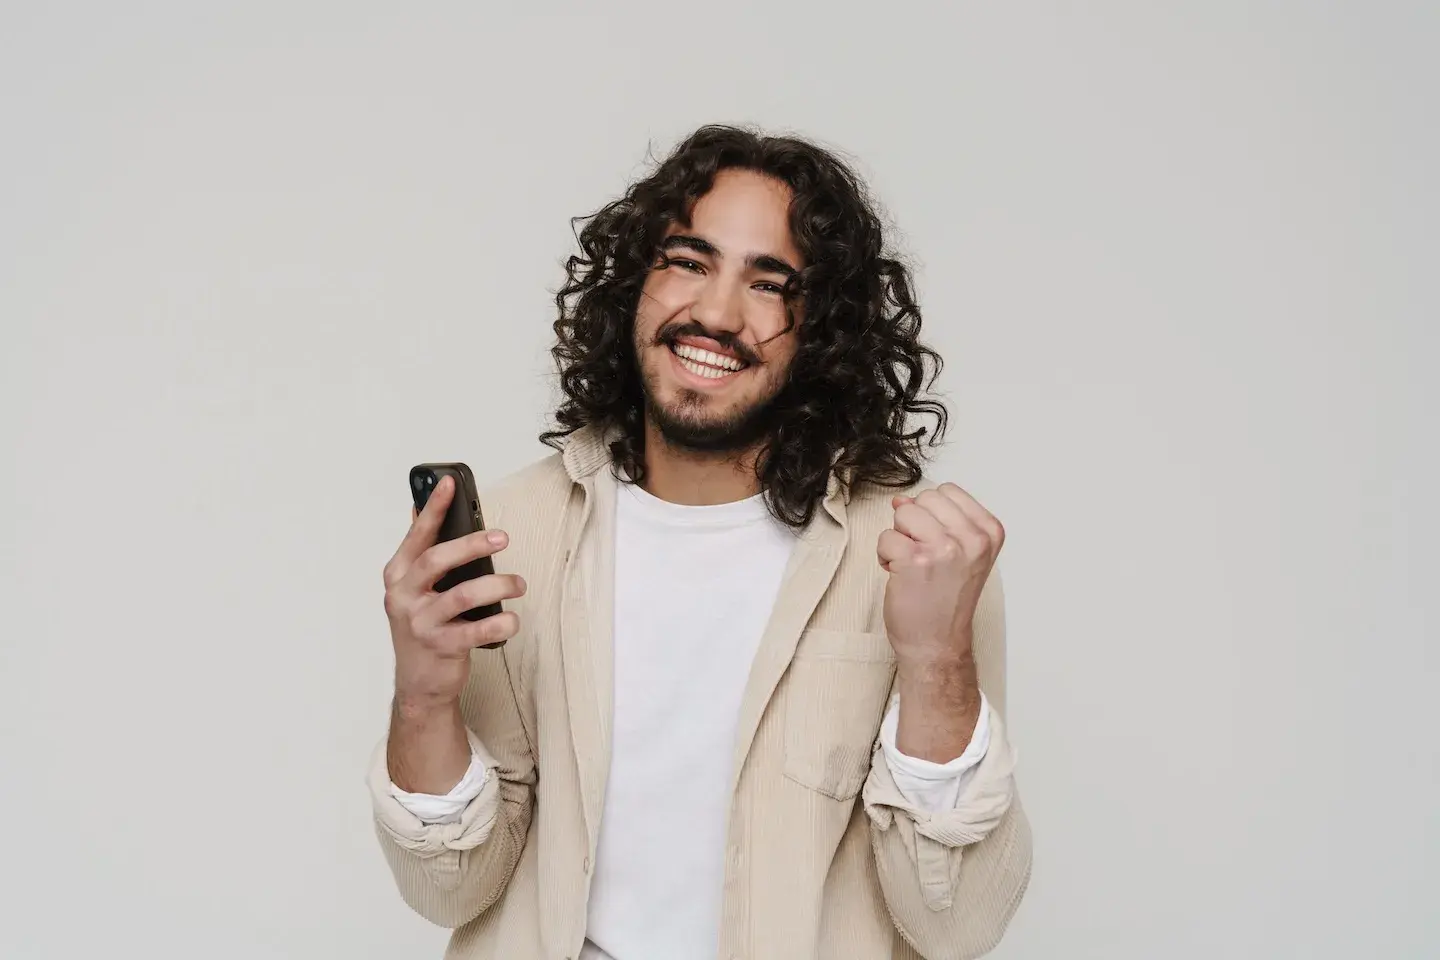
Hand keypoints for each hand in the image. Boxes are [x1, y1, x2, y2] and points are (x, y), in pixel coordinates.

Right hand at [382, 475, 525, 710]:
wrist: (419, 683)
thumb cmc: (424, 628)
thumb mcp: (415, 590)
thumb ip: (421, 554)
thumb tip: (421, 509)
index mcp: (398, 576)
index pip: (417, 535)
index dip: (433, 508)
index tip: (450, 483)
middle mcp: (403, 597)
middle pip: (437, 560)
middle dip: (471, 544)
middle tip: (502, 537)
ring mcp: (421, 623)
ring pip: (463, 595)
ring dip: (498, 585)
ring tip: (519, 584)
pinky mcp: (442, 647)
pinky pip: (478, 630)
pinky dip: (502, 622)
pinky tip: (513, 618)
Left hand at [877, 483, 1004, 671]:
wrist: (938, 643)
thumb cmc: (948, 601)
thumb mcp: (962, 553)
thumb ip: (938, 520)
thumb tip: (901, 499)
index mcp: (988, 532)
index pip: (948, 491)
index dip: (933, 514)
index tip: (940, 543)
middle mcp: (971, 538)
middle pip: (924, 498)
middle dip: (915, 523)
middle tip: (924, 556)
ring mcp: (944, 548)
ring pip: (903, 512)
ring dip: (899, 538)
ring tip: (912, 564)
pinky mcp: (915, 560)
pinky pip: (885, 537)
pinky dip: (885, 555)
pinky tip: (900, 575)